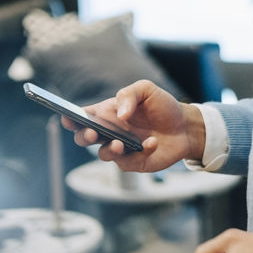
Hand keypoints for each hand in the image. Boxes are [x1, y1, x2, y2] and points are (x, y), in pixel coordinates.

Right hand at [65, 79, 203, 172]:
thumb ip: (129, 94)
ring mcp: (121, 149)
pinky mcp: (134, 162)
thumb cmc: (162, 106)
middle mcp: (110, 132)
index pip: (82, 116)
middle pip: (83, 139)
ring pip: (103, 154)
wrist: (185, 126)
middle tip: (92, 133)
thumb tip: (119, 114)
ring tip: (121, 143)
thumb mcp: (146, 89)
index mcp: (107, 113)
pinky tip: (152, 143)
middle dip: (82, 137)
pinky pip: (128, 162)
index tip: (67, 118)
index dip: (70, 118)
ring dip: (109, 149)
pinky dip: (140, 152)